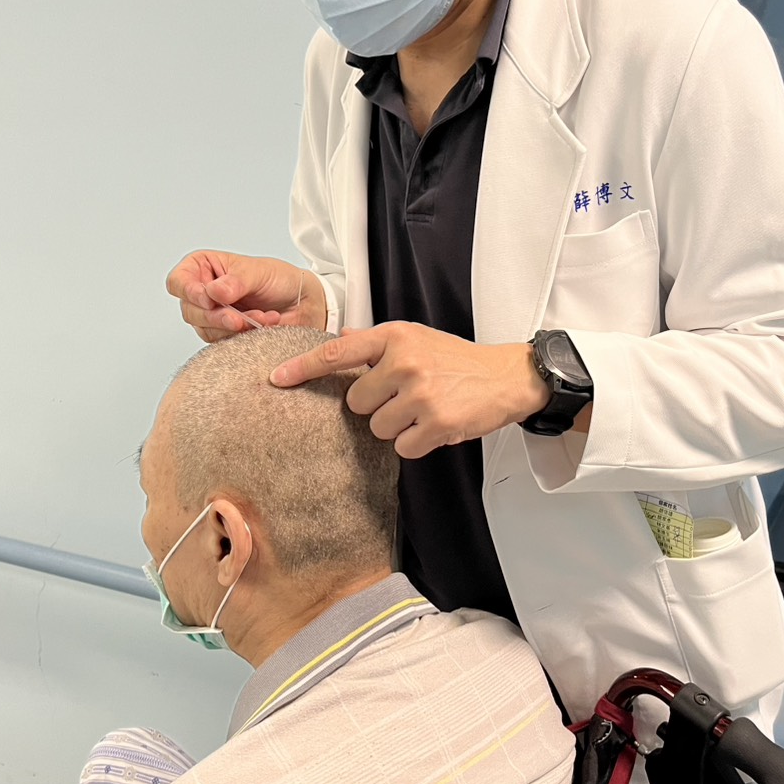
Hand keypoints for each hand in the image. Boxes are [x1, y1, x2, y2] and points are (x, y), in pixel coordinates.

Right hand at [166, 250, 326, 341]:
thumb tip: (214, 292)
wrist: (302, 303)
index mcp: (204, 267)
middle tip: (239, 319)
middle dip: (216, 316)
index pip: (178, 281)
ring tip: (262, 317)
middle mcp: (203, 292)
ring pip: (205, 330)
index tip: (209, 299)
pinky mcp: (224, 335)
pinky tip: (262, 326)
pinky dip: (243, 336)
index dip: (189, 292)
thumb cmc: (278, 279)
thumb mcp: (258, 272)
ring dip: (234, 327)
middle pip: (190, 310)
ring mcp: (212, 316)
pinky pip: (223, 342)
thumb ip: (236, 282)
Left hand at [269, 322, 550, 458]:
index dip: (303, 367)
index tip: (276, 378)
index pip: (338, 353)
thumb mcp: (416, 338)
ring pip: (377, 427)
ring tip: (424, 409)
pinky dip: (415, 443)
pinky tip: (435, 425)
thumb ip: (376, 343)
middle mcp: (405, 361)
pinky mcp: (437, 423)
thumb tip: (337, 342)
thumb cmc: (456, 359)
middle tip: (405, 396)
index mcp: (395, 336)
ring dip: (397, 426)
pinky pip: (402, 446)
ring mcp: (421, 393)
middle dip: (375, 405)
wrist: (507, 376)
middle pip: (356, 402)